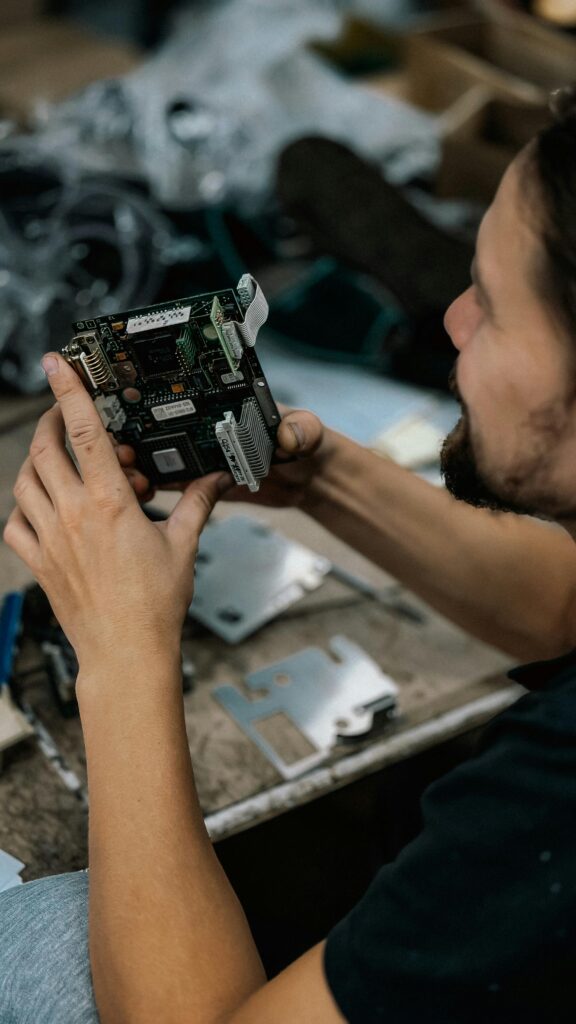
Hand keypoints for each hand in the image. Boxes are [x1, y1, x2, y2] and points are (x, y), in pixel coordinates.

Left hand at [3, 354, 229, 672]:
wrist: (126, 652)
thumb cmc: (154, 606)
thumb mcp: (183, 546)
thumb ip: (197, 504)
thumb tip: (215, 480)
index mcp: (109, 504)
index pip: (83, 432)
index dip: (69, 391)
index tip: (58, 365)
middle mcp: (72, 515)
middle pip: (45, 449)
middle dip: (51, 422)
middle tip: (65, 416)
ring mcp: (49, 539)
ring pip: (24, 481)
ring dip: (37, 462)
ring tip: (58, 460)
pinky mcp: (38, 562)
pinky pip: (14, 524)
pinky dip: (21, 508)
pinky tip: (41, 508)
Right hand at [117, 407, 327, 507]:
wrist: (313, 480)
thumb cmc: (312, 445)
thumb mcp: (310, 432)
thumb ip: (303, 430)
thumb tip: (290, 433)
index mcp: (229, 402)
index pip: (187, 396)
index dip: (157, 399)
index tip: (133, 406)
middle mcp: (208, 423)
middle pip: (159, 424)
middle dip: (134, 434)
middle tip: (123, 451)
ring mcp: (203, 450)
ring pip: (157, 452)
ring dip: (138, 461)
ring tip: (129, 475)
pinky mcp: (203, 478)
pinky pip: (171, 479)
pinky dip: (153, 483)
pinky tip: (141, 490)